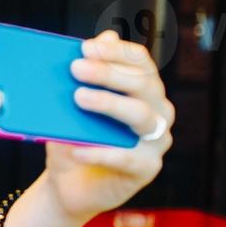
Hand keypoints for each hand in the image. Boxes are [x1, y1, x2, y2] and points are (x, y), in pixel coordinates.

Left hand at [43, 29, 174, 223]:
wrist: (67, 186)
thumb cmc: (73, 141)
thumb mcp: (71, 110)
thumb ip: (84, 78)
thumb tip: (99, 40)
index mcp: (144, 91)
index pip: (140, 62)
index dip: (116, 52)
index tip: (86, 48)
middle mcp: (158, 112)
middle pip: (142, 85)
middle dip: (108, 73)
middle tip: (76, 68)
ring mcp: (156, 141)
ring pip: (141, 115)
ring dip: (109, 103)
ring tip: (78, 98)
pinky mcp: (147, 169)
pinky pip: (128, 158)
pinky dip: (101, 152)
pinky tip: (77, 149)